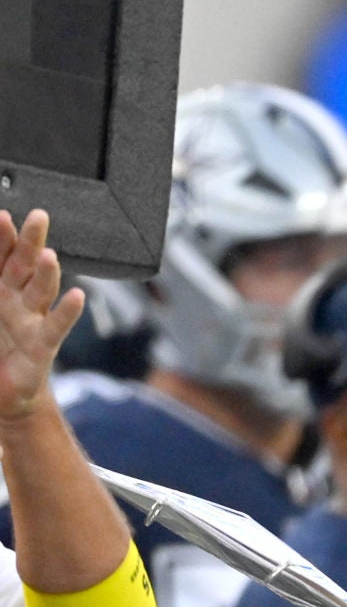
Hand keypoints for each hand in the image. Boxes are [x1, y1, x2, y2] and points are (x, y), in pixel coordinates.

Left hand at [0, 210, 83, 425]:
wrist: (3, 392)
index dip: (0, 236)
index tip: (2, 215)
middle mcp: (16, 300)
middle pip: (23, 264)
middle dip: (30, 240)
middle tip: (38, 217)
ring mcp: (31, 321)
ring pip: (41, 291)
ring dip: (46, 272)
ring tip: (48, 255)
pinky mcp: (43, 346)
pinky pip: (57, 327)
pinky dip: (68, 312)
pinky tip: (78, 297)